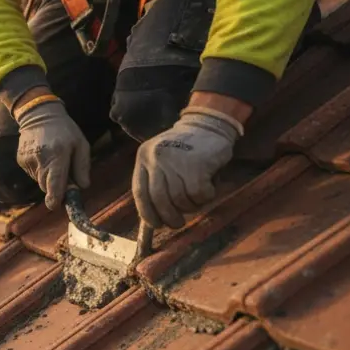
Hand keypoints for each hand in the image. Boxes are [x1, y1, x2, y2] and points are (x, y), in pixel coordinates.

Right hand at [15, 98, 91, 209]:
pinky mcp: (21, 160)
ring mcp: (28, 160)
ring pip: (39, 180)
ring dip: (48, 177)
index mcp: (57, 154)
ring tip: (53, 160)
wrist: (39, 114)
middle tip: (64, 175)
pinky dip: (40, 170)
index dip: (55, 197)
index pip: (54, 182)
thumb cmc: (65, 130)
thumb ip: (83, 166)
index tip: (55, 205)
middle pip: (46, 186)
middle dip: (55, 186)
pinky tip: (43, 156)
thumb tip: (82, 187)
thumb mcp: (81, 144)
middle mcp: (40, 159)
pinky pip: (33, 174)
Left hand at [132, 109, 241, 227]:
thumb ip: (156, 183)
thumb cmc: (186, 148)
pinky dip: (206, 197)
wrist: (209, 124)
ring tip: (198, 197)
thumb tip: (153, 219)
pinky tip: (209, 187)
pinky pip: (198, 194)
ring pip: (180, 200)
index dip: (147, 213)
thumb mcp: (163, 160)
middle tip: (178, 223)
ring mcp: (175, 160)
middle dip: (169, 217)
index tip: (156, 225)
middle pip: (159, 199)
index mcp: (144, 157)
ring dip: (192, 206)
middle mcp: (156, 158)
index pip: (139, 192)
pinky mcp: (196, 164)